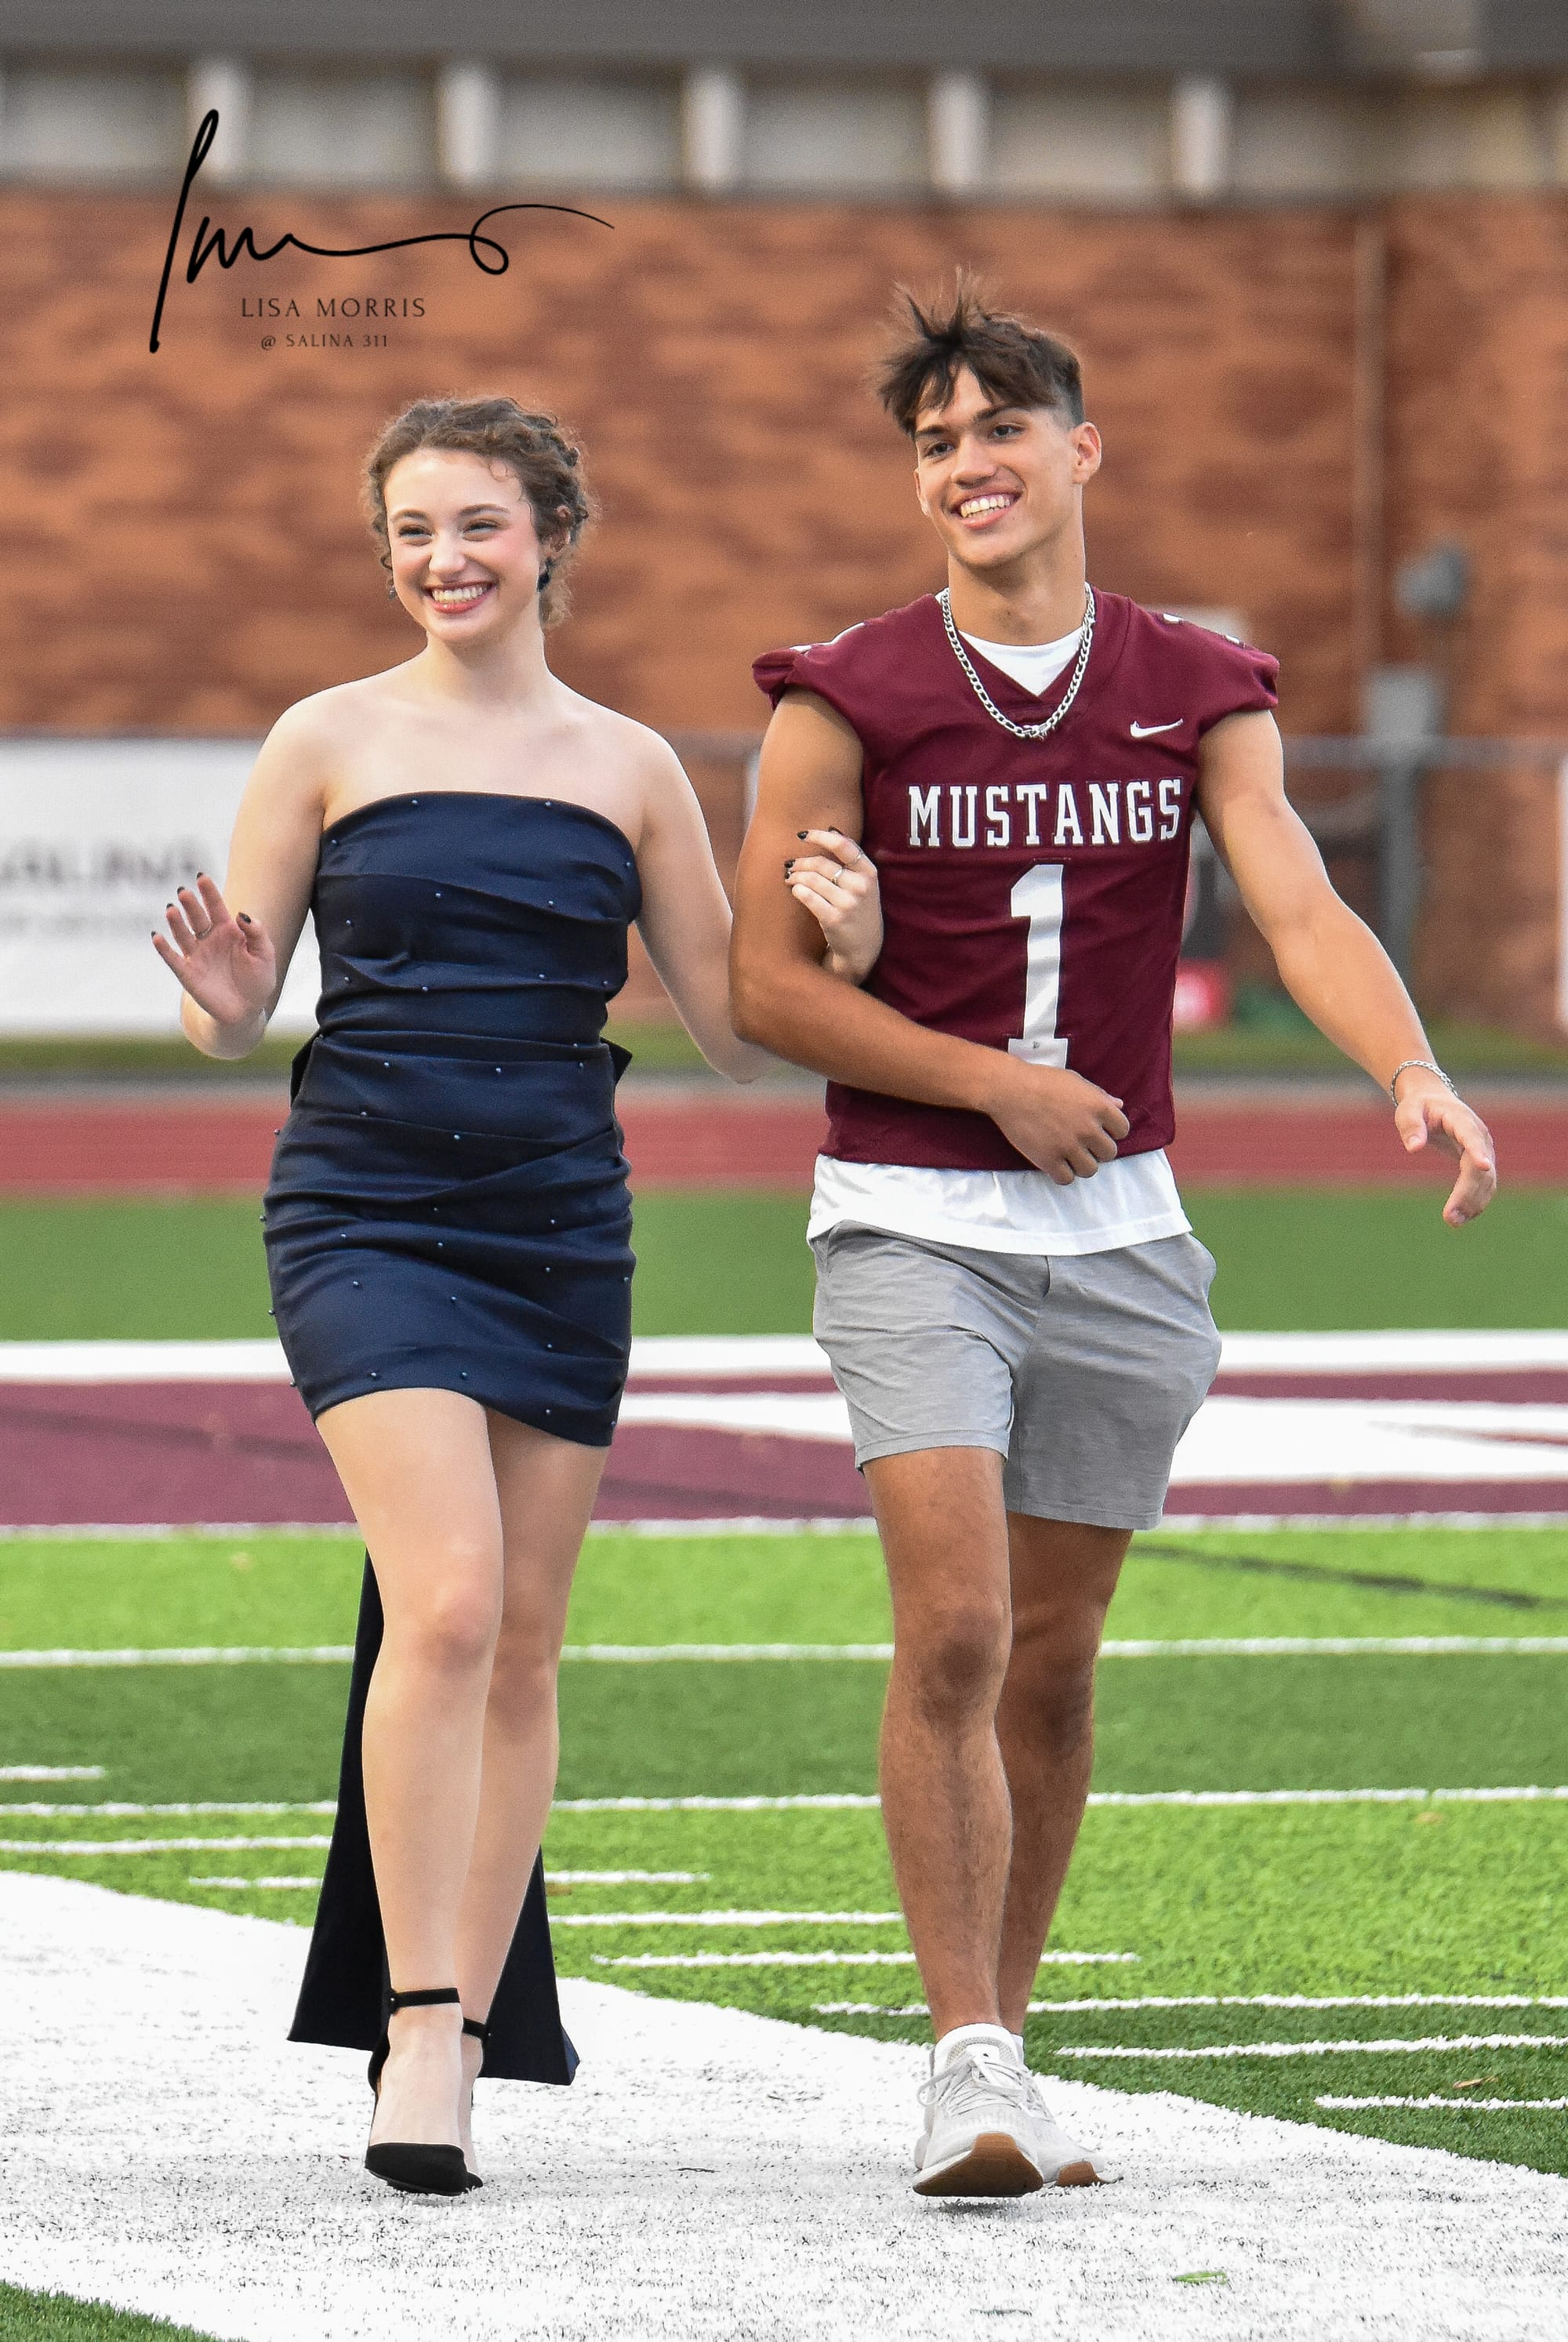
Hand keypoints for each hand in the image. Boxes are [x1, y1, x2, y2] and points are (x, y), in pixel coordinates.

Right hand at [151, 874, 275, 1030]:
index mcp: (228, 930)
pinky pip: (173, 959)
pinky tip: (157, 937)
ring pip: (183, 934)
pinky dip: (164, 949)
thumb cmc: (257, 980)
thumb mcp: (265, 954)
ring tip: (171, 909)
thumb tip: (241, 913)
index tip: (201, 877)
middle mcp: (209, 939)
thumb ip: (256, 932)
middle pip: (197, 917)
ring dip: (176, 922)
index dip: (208, 892)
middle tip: (183, 892)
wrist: (247, 1011)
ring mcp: (197, 955)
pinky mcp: (188, 974)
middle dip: (190, 904)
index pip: (216, 906)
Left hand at [784, 829, 881, 984]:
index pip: (843, 846)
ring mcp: (847, 904)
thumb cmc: (859, 910)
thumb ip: (851, 861)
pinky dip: (797, 891)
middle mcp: (860, 887)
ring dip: (795, 876)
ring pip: (811, 879)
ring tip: (790, 878)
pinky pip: (807, 896)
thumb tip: (830, 830)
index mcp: (869, 873)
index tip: (803, 835)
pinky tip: (795, 891)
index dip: (820, 836)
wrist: (863, 947)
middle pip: (821, 863)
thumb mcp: (865, 884)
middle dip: (801, 862)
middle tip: (791, 865)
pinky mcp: (833, 919)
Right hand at [979, 1057, 1130, 1183]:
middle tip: (1082, 1143)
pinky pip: (1066, 1179)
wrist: (1009, 1089)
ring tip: (1069, 1155)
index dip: (1111, 1131)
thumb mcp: (1075, 1081)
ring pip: (1090, 1170)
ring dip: (1081, 1164)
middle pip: (1109, 1153)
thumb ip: (1099, 1096)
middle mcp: (1088, 1128)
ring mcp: (1069, 1146)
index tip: (1098, 1130)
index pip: (1122, 1130)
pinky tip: (1055, 1164)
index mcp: (1098, 1106)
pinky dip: (1062, 1174)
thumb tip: (1119, 1105)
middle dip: (1097, 1149)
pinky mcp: (1048, 1160)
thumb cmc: (1042, 1080)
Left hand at [1393, 1072, 1496, 1225]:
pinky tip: (1460, 1219)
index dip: (1479, 1152)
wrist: (1436, 1103)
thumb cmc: (1420, 1107)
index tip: (1484, 1167)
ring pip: (1486, 1182)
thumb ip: (1410, 1126)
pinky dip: (1475, 1203)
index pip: (1473, 1137)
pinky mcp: (1480, 1165)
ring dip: (1473, 1204)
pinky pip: (1484, 1187)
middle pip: (1480, 1168)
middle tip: (1449, 1218)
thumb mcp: (1409, 1111)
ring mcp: (1484, 1151)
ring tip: (1453, 1223)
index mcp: (1462, 1120)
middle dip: (1467, 1193)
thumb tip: (1413, 1148)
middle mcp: (1479, 1137)